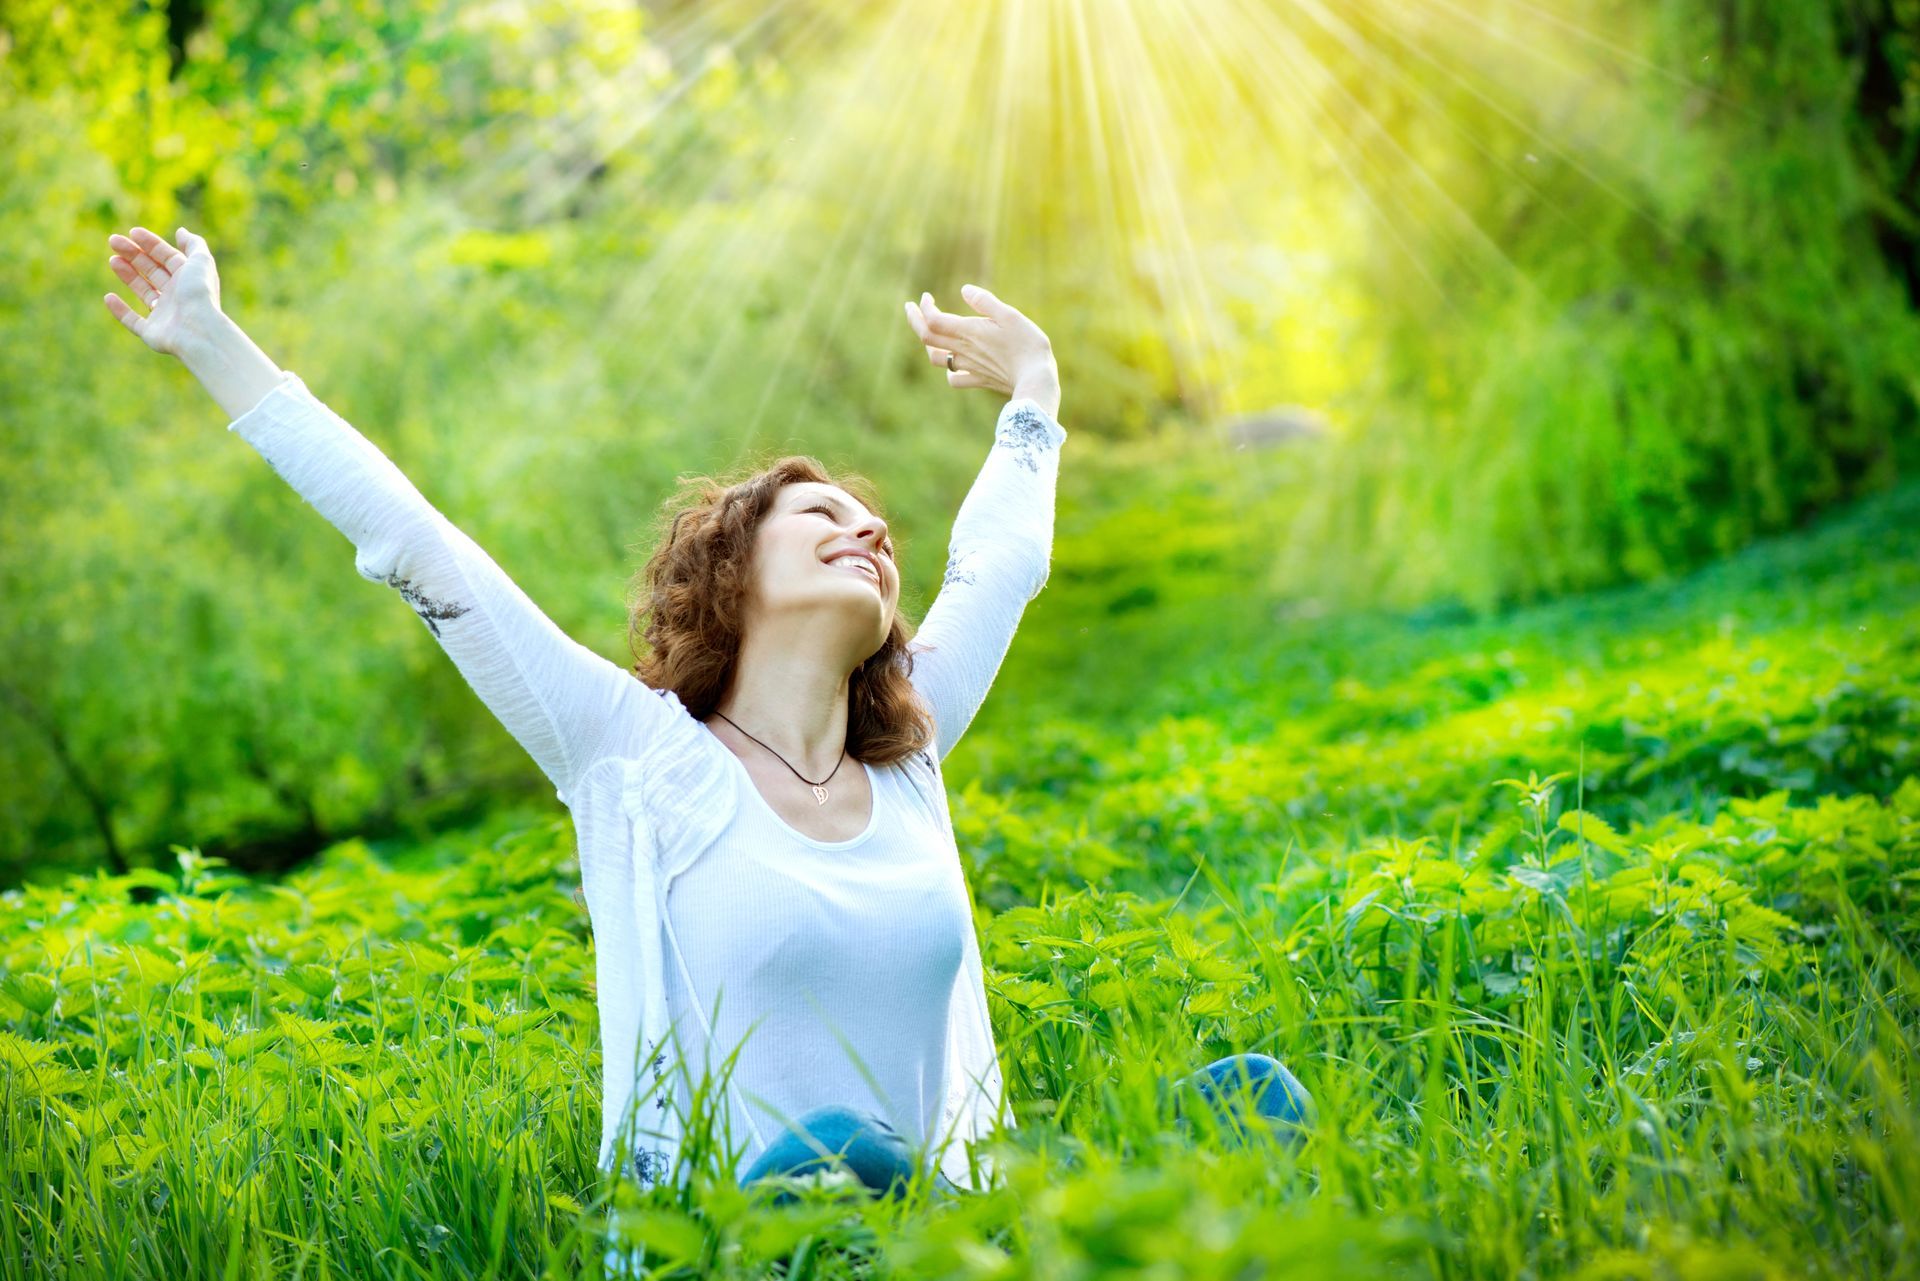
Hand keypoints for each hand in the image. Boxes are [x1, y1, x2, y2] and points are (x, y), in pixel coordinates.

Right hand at [103, 226, 225, 357]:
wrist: (197, 329)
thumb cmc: (199, 292)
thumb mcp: (201, 261)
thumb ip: (194, 244)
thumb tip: (181, 231)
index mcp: (189, 279)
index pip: (168, 258)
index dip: (151, 244)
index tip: (132, 232)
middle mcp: (178, 296)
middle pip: (153, 271)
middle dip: (134, 255)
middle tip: (113, 240)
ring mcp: (165, 316)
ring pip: (143, 292)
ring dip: (128, 275)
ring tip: (113, 259)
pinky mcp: (152, 333)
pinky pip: (133, 321)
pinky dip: (120, 311)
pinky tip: (108, 297)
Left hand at [904, 285, 1057, 401]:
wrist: (1036, 380)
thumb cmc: (1027, 344)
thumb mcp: (1010, 315)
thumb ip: (985, 302)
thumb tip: (964, 290)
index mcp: (968, 332)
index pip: (933, 320)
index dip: (924, 307)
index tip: (926, 297)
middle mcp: (964, 350)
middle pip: (927, 338)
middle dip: (915, 321)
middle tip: (910, 308)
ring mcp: (970, 367)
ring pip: (936, 359)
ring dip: (928, 345)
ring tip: (931, 334)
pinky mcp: (980, 380)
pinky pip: (955, 379)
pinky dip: (949, 371)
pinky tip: (954, 365)